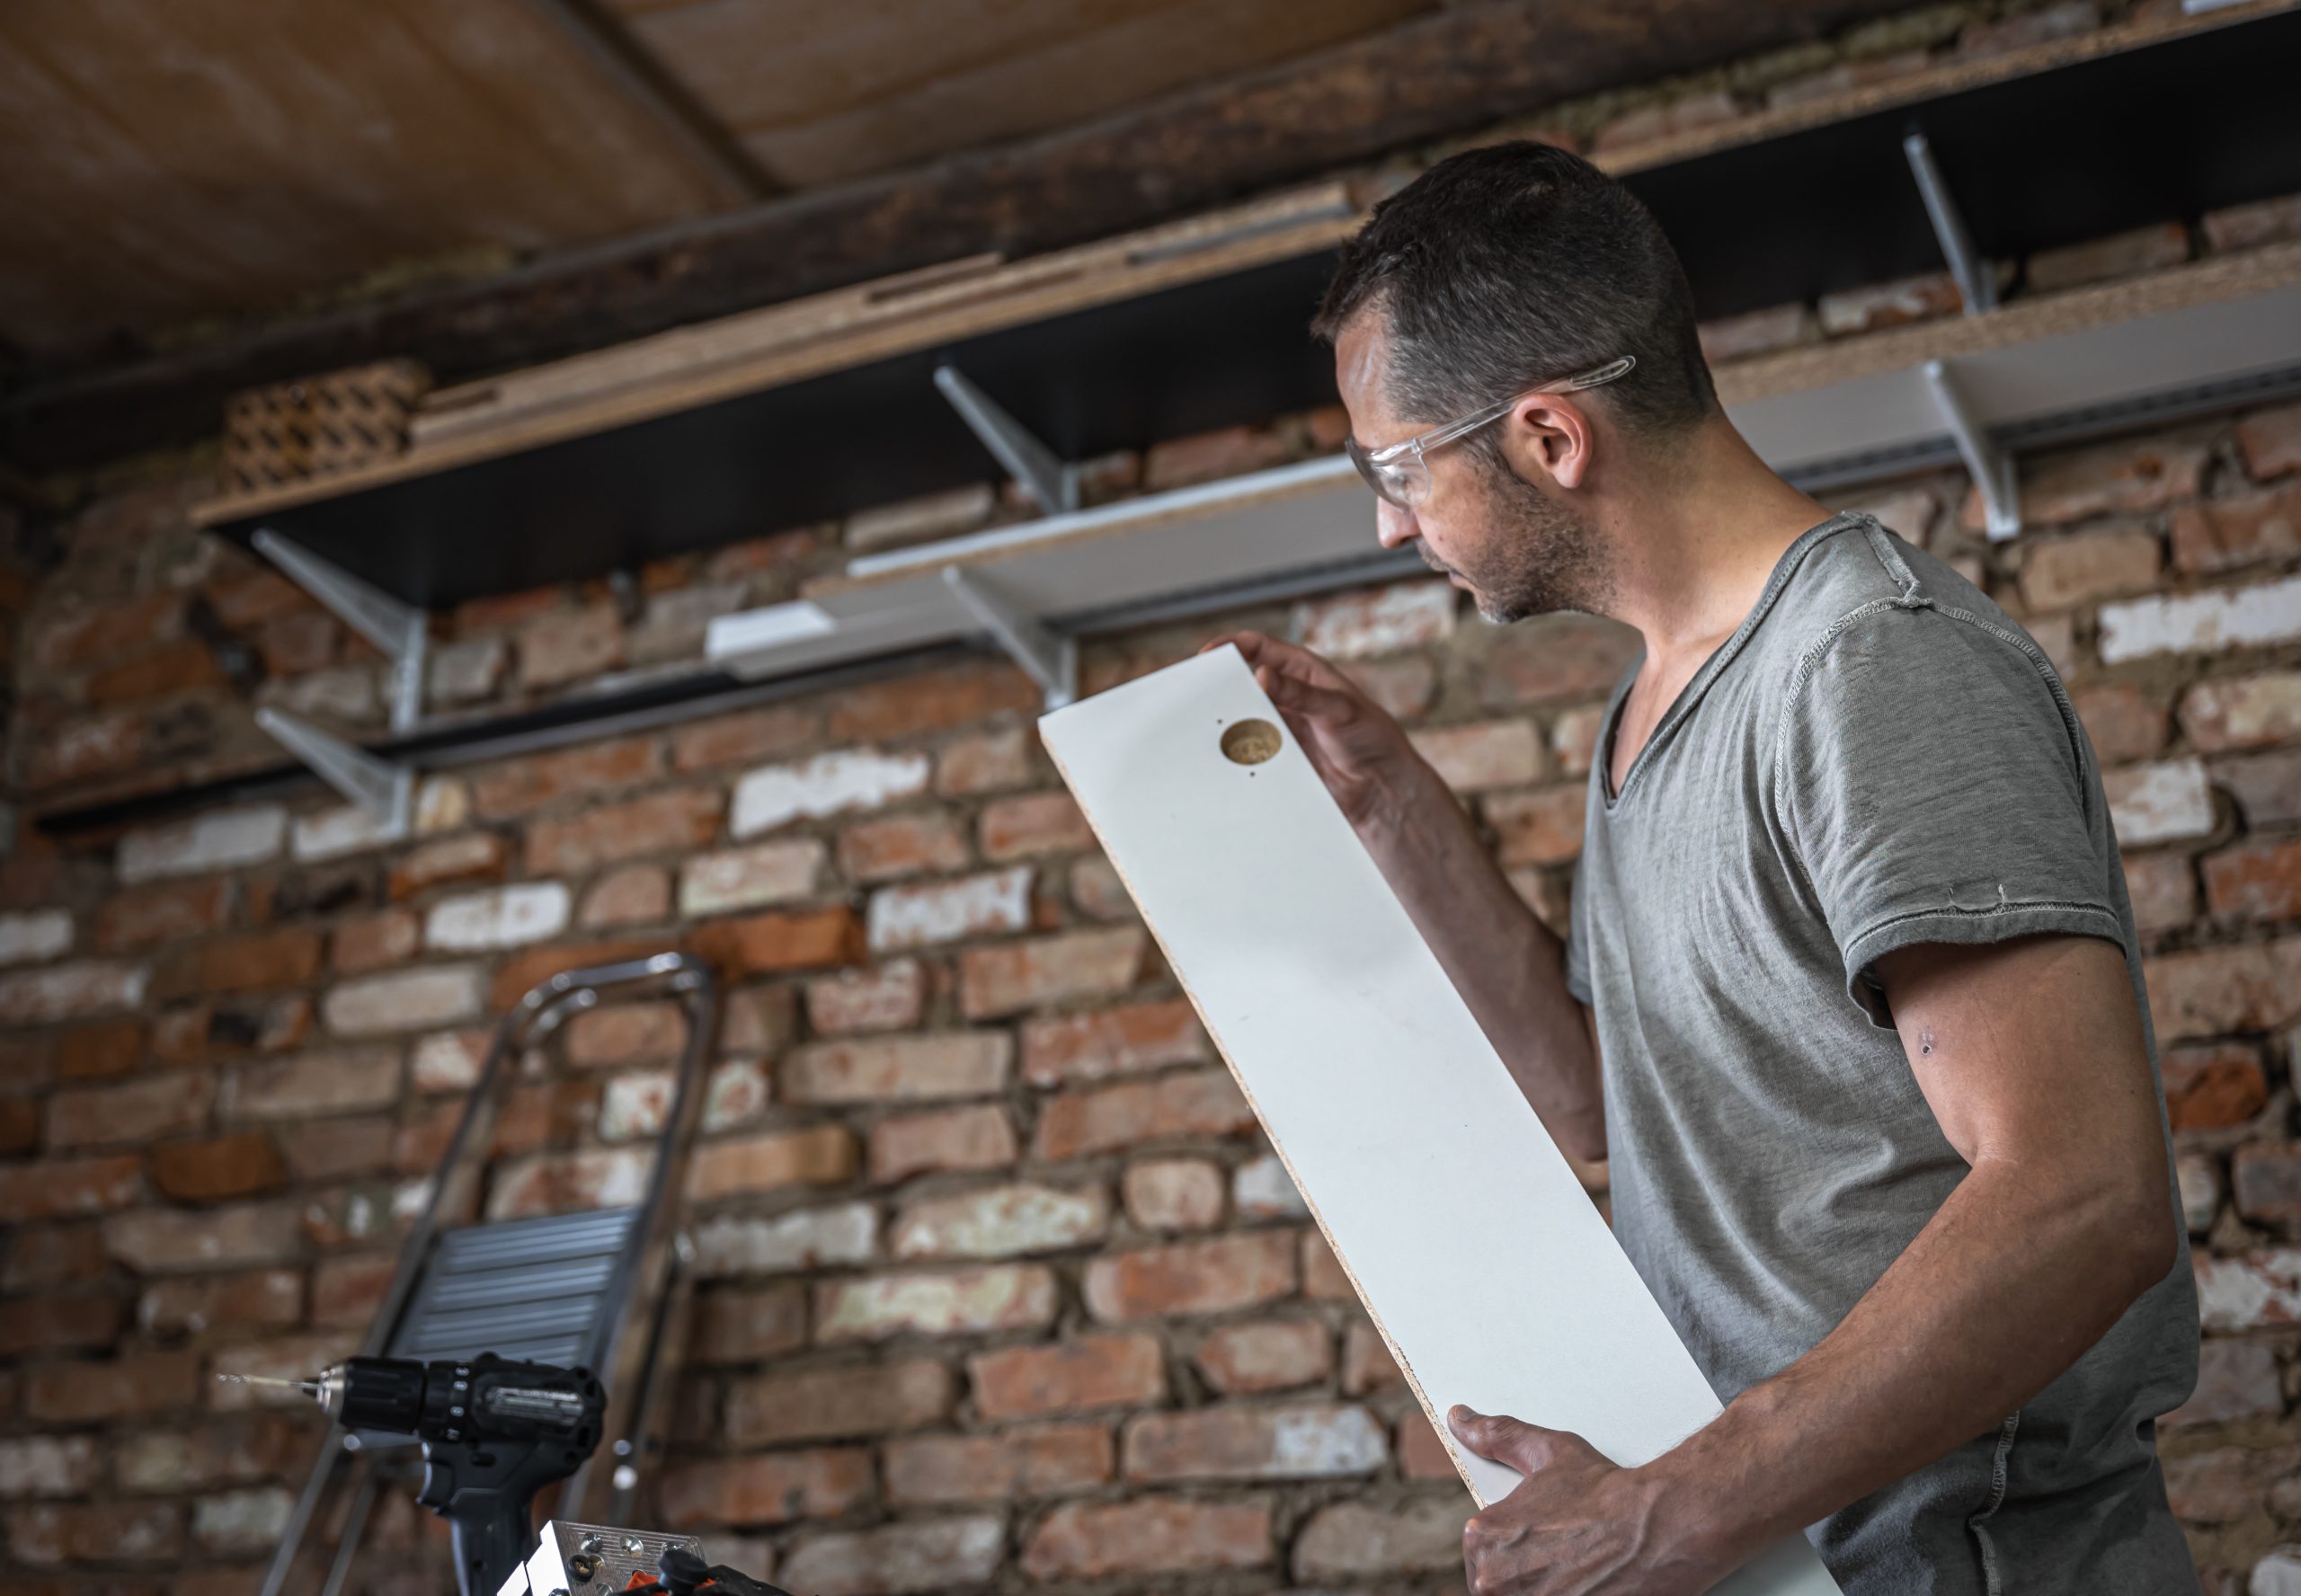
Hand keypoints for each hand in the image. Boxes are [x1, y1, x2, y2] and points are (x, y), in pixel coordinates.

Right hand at [1200, 630, 1428, 830]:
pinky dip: (1235, 751)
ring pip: (1241, 717)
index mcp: (1302, 672)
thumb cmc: (1373, 738)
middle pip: (1242, 682)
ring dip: (1225, 722)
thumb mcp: (1339, 709)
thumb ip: (1301, 694)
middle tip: (1196, 693)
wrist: (1381, 790)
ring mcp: (1281, 727)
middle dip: (1220, 685)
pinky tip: (1224, 756)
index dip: (1231, 645)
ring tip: (1207, 726)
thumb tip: (1263, 675)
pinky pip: (1248, 750)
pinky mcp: (1278, 757)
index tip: (1208, 655)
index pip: (1258, 647)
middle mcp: (1287, 696)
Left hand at [1451, 1406, 1725, 1595]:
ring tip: (1577, 1574)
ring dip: (1544, 1589)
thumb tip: (1461, 1418)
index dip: (1518, 1547)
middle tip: (1565, 1559)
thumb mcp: (1548, 1452)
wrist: (1661, 1526)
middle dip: (1530, 1574)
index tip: (1546, 1542)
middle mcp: (1493, 1582)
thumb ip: (1498, 1436)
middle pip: (1500, 1585)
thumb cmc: (1606, 1494)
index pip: (1484, 1554)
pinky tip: (1586, 1586)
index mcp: (1482, 1538)